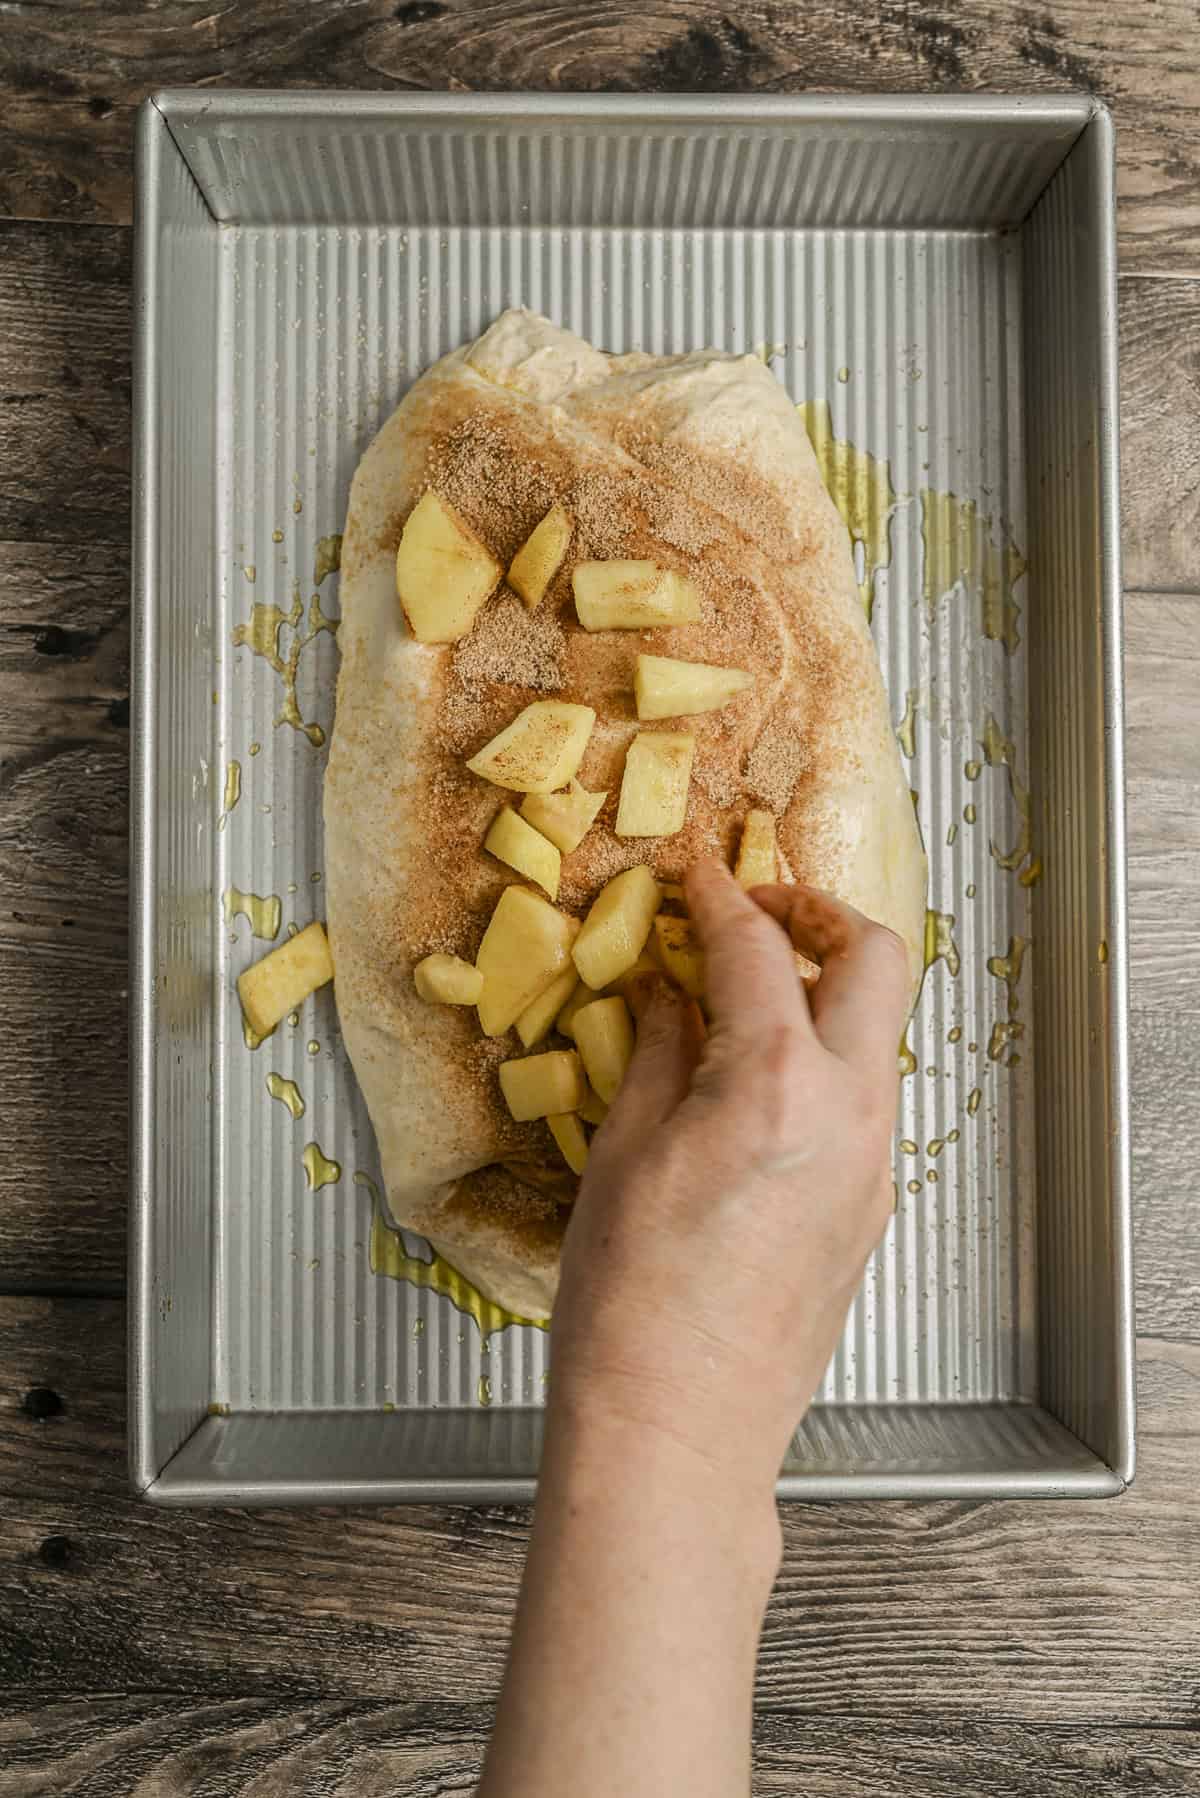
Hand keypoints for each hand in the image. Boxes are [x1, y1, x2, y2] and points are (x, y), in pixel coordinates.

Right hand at [551, 858, 909, 1487]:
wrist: (679, 1431)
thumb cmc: (631, 1308)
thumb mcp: (624, 1156)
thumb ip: (659, 1053)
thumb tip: (668, 994)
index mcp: (776, 1084)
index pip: (755, 950)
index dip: (718, 898)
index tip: (694, 877)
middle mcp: (848, 1112)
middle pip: (876, 960)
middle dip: (818, 913)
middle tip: (755, 911)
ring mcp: (872, 1162)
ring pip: (878, 1030)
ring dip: (824, 987)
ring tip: (744, 993)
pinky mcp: (871, 1206)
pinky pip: (864, 1096)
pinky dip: (823, 1056)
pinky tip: (754, 1075)